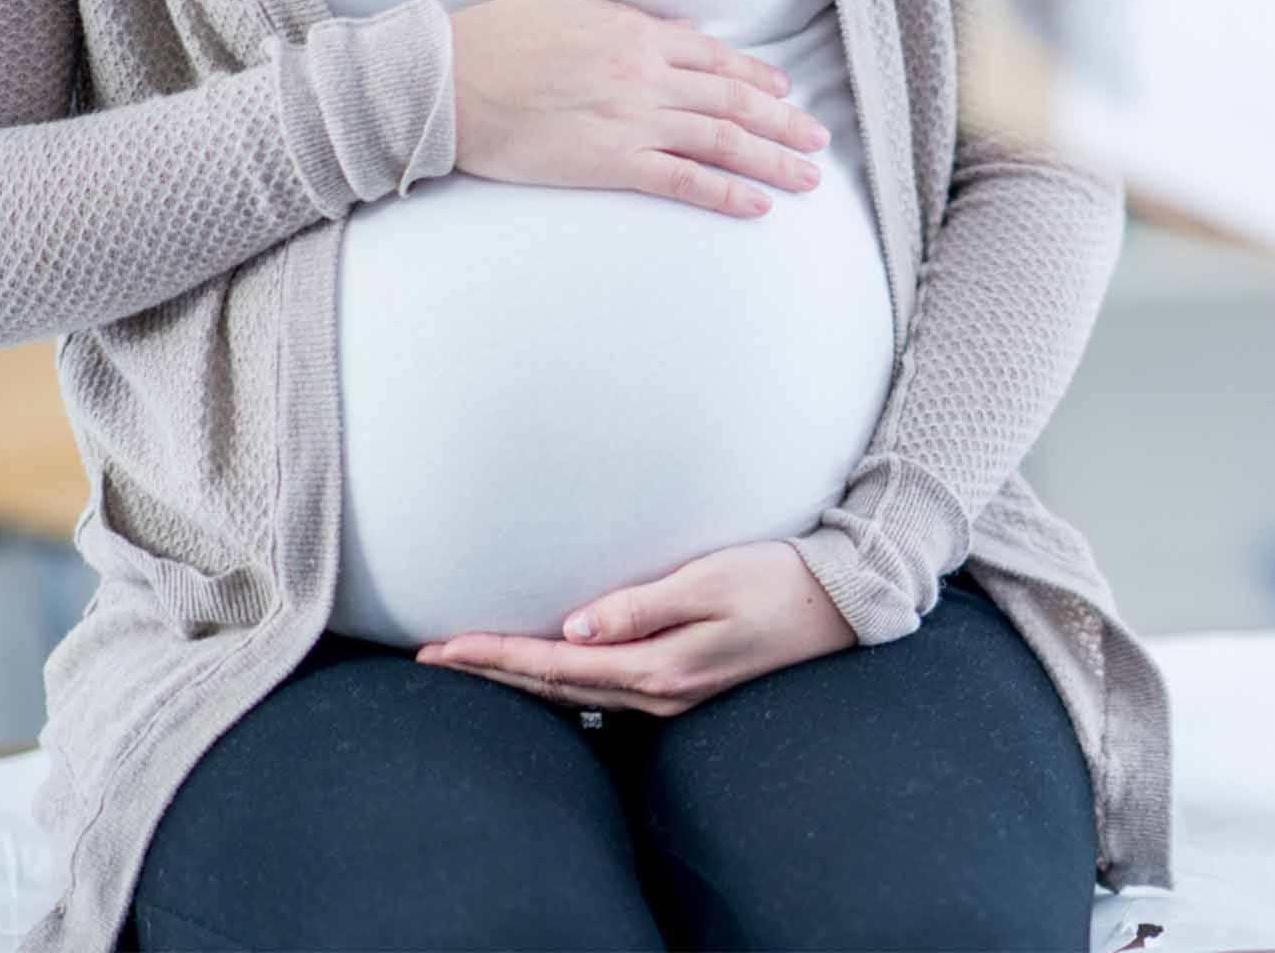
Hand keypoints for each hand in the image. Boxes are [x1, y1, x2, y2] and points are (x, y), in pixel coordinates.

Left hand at [416, 540, 857, 716]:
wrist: (842, 605)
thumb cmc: (779, 580)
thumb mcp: (711, 582)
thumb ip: (640, 606)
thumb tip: (572, 628)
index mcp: (658, 668)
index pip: (553, 664)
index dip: (493, 656)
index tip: (440, 648)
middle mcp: (657, 691)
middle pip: (554, 688)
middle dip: (492, 673)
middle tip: (431, 660)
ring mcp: (671, 694)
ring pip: (574, 693)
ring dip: (520, 680)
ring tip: (473, 666)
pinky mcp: (682, 683)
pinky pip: (601, 689)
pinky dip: (559, 680)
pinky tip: (544, 671)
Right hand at [447, 0, 831, 217]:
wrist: (444, 80)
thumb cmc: (495, 37)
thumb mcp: (567, 4)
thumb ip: (627, 17)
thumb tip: (674, 29)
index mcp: (636, 32)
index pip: (717, 57)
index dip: (758, 76)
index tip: (786, 91)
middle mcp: (645, 75)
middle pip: (734, 100)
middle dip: (784, 121)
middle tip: (817, 140)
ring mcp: (631, 120)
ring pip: (722, 140)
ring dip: (772, 161)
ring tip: (807, 178)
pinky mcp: (609, 163)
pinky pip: (682, 181)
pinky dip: (726, 194)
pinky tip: (758, 207)